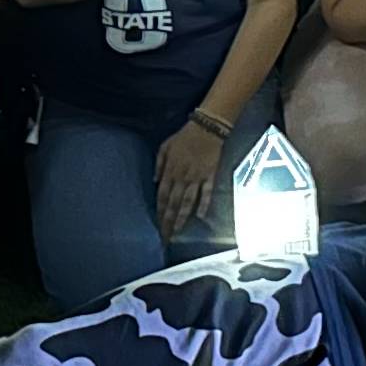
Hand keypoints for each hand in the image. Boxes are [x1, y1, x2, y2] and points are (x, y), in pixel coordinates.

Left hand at [155, 118, 231, 237]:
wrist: (207, 128)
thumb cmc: (185, 136)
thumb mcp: (165, 146)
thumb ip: (159, 164)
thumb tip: (155, 181)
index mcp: (170, 170)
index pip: (162, 196)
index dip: (159, 212)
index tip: (157, 226)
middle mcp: (182, 177)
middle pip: (173, 203)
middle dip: (168, 221)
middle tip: (165, 237)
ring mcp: (197, 177)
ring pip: (187, 201)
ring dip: (182, 218)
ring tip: (177, 232)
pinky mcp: (210, 176)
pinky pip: (206, 193)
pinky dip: (203, 204)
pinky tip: (200, 217)